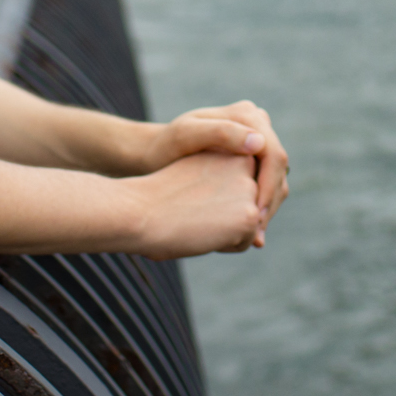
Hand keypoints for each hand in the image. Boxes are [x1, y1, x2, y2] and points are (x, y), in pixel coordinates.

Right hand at [127, 149, 263, 259]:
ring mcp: (249, 188)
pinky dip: (225, 245)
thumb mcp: (198, 175)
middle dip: (227, 217)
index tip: (192, 197)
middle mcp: (245, 164)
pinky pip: (246, 242)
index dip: (217, 200)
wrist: (140, 210)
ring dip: (226, 232)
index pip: (242, 188)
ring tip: (196, 219)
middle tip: (193, 210)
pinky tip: (202, 232)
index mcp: (231, 149)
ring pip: (249, 225)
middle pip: (248, 206)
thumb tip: (256, 214)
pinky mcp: (250, 214)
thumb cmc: (160, 197)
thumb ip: (225, 181)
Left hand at [142, 102, 288, 245]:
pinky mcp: (253, 159)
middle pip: (279, 170)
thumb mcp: (186, 136)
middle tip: (256, 236)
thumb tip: (259, 142)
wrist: (158, 153)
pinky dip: (260, 207)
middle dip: (270, 203)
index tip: (256, 218)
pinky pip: (266, 184)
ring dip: (267, 210)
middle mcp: (258, 125)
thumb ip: (222, 134)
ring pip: (276, 180)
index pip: (274, 156)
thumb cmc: (166, 145)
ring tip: (253, 238)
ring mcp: (257, 142)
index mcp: (249, 115)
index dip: (269, 188)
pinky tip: (249, 232)